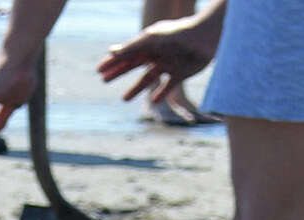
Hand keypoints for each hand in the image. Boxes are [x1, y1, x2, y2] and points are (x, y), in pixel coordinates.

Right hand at [97, 12, 224, 104]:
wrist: (204, 39)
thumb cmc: (177, 35)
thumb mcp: (152, 40)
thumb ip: (132, 47)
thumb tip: (111, 51)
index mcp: (148, 43)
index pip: (126, 53)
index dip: (112, 61)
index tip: (99, 70)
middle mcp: (156, 53)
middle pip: (133, 64)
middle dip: (118, 72)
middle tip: (103, 80)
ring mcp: (168, 63)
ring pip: (147, 78)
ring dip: (135, 88)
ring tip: (123, 99)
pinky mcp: (181, 73)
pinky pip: (168, 86)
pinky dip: (161, 93)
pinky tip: (155, 101)